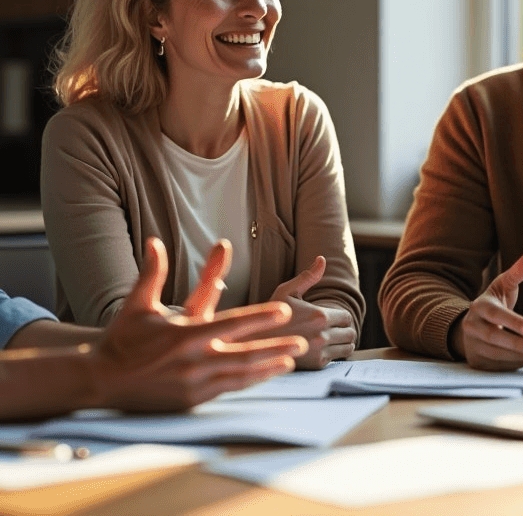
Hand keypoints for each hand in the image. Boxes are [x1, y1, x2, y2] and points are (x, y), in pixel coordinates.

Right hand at [89, 237, 307, 411]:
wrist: (100, 380)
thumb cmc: (123, 338)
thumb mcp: (138, 303)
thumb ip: (152, 272)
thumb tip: (154, 241)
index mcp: (185, 335)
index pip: (232, 323)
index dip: (261, 317)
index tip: (285, 311)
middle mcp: (193, 361)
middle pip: (244, 353)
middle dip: (276, 348)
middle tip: (302, 342)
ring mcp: (193, 384)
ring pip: (240, 375)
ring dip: (268, 368)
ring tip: (292, 361)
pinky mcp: (190, 401)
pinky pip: (228, 390)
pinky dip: (249, 382)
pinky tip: (265, 376)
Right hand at [270, 256, 356, 368]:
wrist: (252, 345)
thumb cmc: (268, 315)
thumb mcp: (286, 291)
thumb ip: (308, 276)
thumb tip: (322, 259)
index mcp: (319, 315)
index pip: (347, 317)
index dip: (341, 316)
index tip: (332, 317)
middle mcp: (322, 335)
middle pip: (350, 333)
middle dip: (344, 330)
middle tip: (333, 328)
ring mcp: (319, 352)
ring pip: (348, 348)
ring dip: (342, 343)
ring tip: (330, 339)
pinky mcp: (315, 366)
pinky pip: (335, 360)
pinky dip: (332, 355)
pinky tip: (319, 349)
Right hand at [451, 252, 522, 370]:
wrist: (471, 326)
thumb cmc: (494, 304)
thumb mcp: (502, 286)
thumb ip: (516, 273)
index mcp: (480, 306)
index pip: (496, 314)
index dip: (512, 321)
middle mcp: (472, 326)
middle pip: (494, 337)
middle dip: (516, 344)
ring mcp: (472, 345)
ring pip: (495, 355)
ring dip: (517, 357)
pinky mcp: (476, 362)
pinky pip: (496, 367)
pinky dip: (512, 366)